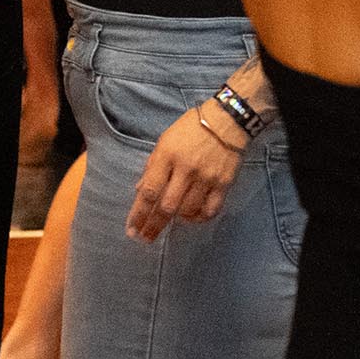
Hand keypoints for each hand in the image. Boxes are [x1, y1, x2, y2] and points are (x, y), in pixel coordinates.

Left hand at [126, 101, 245, 242]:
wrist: (228, 120)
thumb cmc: (191, 128)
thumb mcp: (165, 141)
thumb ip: (153, 166)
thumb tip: (141, 191)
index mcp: (167, 156)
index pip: (149, 191)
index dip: (138, 214)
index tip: (132, 229)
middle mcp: (186, 169)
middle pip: (167, 206)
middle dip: (153, 226)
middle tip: (145, 239)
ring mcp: (206, 177)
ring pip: (188, 210)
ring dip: (177, 220)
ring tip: (172, 220)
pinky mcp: (224, 182)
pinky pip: (210, 209)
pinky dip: (200, 218)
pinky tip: (193, 217)